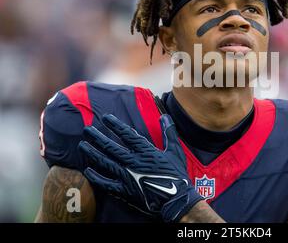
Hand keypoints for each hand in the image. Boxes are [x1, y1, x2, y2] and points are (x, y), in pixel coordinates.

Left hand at [78, 114, 202, 221]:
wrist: (176, 200)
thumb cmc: (176, 174)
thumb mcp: (175, 151)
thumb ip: (169, 132)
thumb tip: (165, 116)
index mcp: (145, 151)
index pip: (127, 134)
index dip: (115, 125)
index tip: (105, 118)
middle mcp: (133, 162)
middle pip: (110, 147)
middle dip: (97, 137)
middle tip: (87, 130)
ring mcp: (126, 177)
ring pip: (105, 162)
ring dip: (92, 153)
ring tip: (82, 145)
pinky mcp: (124, 191)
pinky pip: (105, 183)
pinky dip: (96, 177)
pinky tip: (88, 170)